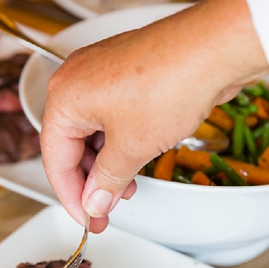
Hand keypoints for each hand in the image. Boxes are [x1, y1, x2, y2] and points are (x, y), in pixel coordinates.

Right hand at [41, 0, 268, 231]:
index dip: (71, 197)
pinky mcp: (125, 72)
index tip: (86, 219)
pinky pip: (111, 116)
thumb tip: (95, 202)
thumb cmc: (170, 83)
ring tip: (125, 188)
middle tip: (104, 210)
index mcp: (64, 97)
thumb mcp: (131, 148)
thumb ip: (107, 181)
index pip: (55, 160)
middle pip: (71, 145)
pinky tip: (134, 161)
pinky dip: (119, 142)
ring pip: (93, 132)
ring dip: (107, 165)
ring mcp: (101, 73)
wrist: (213, 48)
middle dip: (90, 182)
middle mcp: (76, 80)